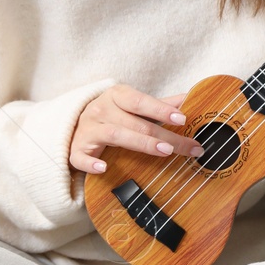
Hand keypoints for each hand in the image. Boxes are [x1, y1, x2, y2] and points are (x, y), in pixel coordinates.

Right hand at [70, 84, 202, 174]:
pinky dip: (92, 163)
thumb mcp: (132, 106)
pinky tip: (104, 168)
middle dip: (165, 135)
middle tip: (188, 146)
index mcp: (116, 96)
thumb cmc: (111, 116)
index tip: (182, 119)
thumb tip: (189, 99)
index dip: (161, 109)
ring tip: (165, 152)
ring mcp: (88, 130)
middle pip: (136, 123)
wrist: (74, 127)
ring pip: (115, 135)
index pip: (140, 101)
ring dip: (141, 143)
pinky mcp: (76, 150)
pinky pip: (82, 157)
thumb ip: (159, 104)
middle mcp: (100, 110)